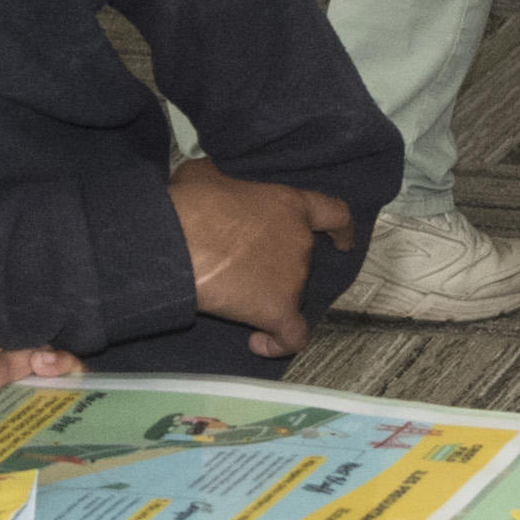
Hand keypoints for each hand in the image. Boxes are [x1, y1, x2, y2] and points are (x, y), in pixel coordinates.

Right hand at [168, 159, 355, 357]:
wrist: (177, 244)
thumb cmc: (191, 207)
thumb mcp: (203, 176)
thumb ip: (218, 178)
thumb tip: (209, 176)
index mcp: (289, 205)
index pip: (333, 215)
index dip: (341, 230)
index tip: (342, 243)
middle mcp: (300, 242)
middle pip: (301, 261)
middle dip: (274, 268)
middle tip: (236, 268)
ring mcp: (294, 279)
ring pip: (290, 296)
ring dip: (265, 299)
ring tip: (227, 296)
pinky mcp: (279, 311)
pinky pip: (291, 337)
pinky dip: (276, 344)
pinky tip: (256, 343)